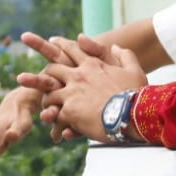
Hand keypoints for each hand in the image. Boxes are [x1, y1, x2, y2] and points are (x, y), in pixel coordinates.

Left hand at [24, 37, 147, 142]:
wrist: (133, 114)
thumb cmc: (136, 93)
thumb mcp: (134, 70)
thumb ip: (125, 56)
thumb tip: (116, 46)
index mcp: (92, 65)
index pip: (72, 50)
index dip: (60, 45)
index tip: (52, 41)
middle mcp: (78, 76)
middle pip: (52, 69)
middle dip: (46, 75)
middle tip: (39, 80)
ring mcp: (71, 94)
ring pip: (49, 94)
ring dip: (48, 102)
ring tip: (48, 112)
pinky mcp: (69, 112)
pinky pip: (56, 116)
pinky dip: (57, 125)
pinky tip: (59, 133)